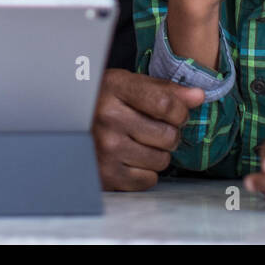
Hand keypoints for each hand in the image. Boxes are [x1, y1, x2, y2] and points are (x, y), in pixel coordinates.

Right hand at [92, 69, 204, 189]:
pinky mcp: (106, 174)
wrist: (66, 123)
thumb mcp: (128, 84)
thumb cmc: (102, 101)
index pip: (166, 104)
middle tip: (154, 129)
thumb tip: (199, 96)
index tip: (177, 113)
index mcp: (115, 88)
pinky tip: (130, 158)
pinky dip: (144, 172)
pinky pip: (147, 180)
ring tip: (139, 143)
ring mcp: (106, 149)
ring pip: (161, 161)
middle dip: (169, 134)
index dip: (181, 111)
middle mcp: (108, 118)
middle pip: (168, 135)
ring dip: (157, 154)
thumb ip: (165, 90)